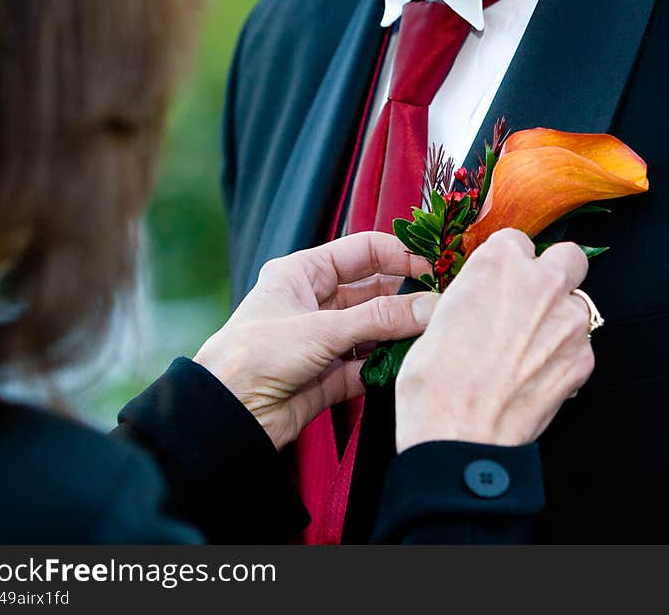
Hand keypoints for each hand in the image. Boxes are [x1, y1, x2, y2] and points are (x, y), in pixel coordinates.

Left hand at [194, 232, 438, 449]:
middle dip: (406, 298)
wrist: (226, 415)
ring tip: (432, 334)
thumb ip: (379, 318)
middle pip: (374, 292)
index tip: (433, 268)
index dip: (399, 255)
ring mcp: (324, 340)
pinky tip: (408, 364)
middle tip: (442, 304)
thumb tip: (430, 306)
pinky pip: (369, 365)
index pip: (362, 252)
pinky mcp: (330, 376)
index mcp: (302, 274)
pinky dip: (387, 365)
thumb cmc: (254, 356)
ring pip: (375, 330)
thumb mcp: (321, 329)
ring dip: (400, 333)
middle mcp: (314, 303)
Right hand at [395, 230, 593, 451]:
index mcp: (498, 264)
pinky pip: (580, 347)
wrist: (457, 435)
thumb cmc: (435, 382)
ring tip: (527, 351)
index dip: (508, 263)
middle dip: (554, 273)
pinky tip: (534, 377)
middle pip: (568, 258)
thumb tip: (481, 299)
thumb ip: (472, 296)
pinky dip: (563, 359)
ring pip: (578, 305)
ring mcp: (568, 322)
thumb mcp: (438, 320)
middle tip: (531, 300)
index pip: (517, 241)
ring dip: (560, 321)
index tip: (500, 281)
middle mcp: (540, 284)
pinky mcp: (584, 359)